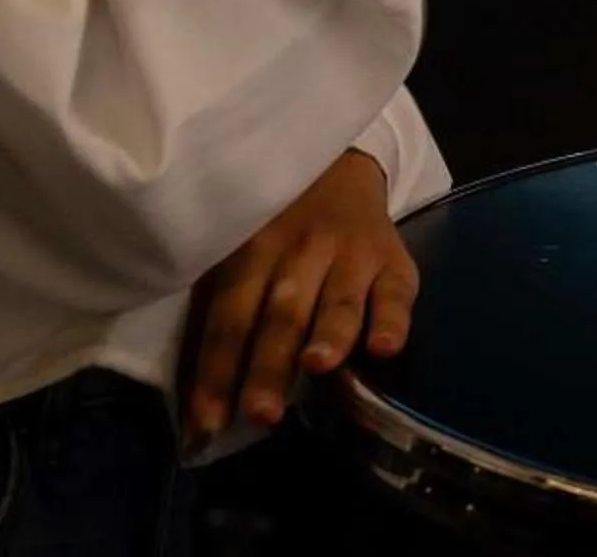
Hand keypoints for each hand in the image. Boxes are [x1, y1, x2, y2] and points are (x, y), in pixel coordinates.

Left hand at [180, 149, 414, 446]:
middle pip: (282, 315)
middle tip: (262, 414)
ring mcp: (352, 253)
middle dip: (271, 366)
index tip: (206, 427)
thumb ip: (224, 317)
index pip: (229, 320)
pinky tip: (386, 347)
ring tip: (319, 366)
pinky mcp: (394, 258)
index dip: (216, 373)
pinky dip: (393, 319)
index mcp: (249, 253)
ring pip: (338, 301)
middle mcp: (300, 251)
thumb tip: (199, 409)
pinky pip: (397, 290)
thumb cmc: (272, 228)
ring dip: (329, 334)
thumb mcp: (235, 254)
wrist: (337, 168)